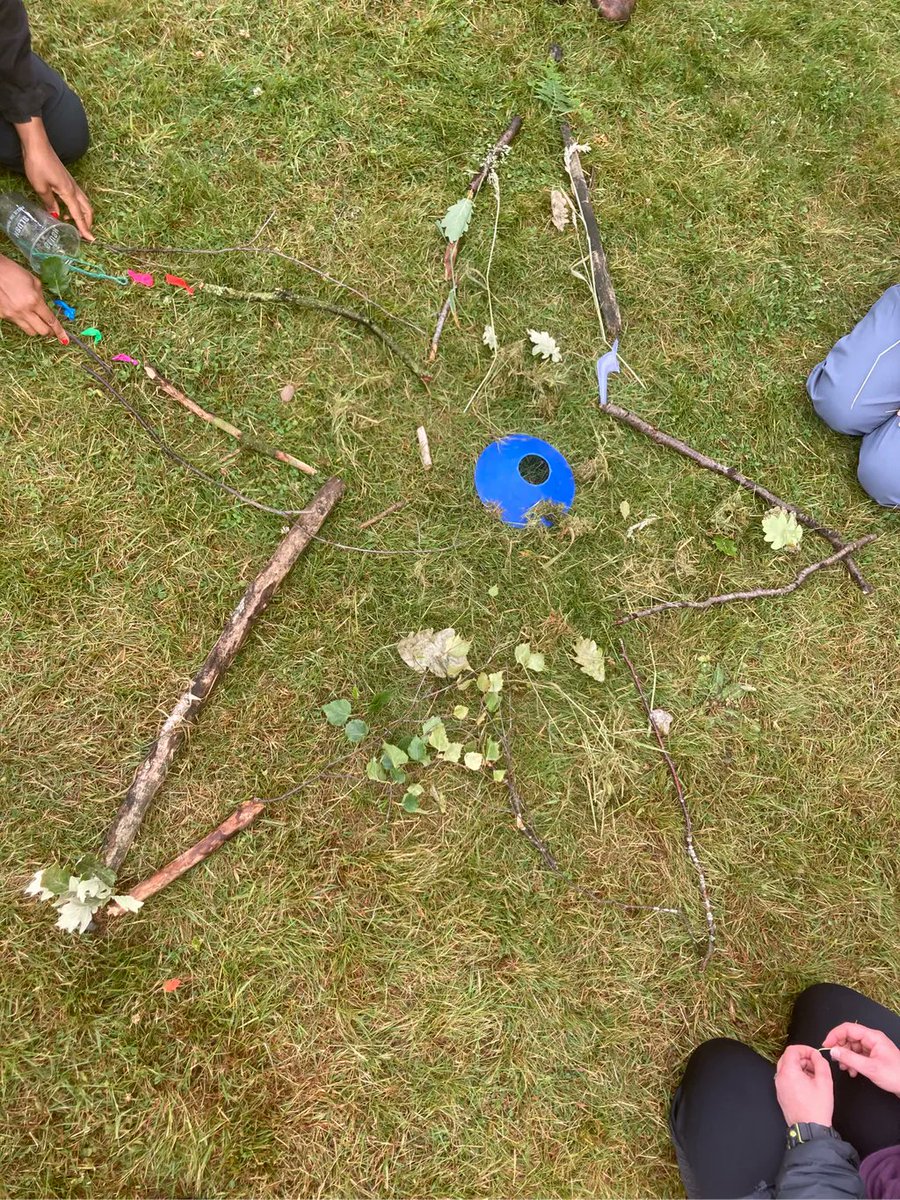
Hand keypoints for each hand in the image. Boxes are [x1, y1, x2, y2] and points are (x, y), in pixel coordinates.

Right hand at [0, 255, 68, 340]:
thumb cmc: (13, 272)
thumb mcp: (34, 281)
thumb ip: (41, 297)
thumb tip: (45, 307)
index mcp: (34, 301)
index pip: (51, 321)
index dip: (59, 331)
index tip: (65, 339)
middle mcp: (24, 311)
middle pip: (42, 331)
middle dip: (48, 331)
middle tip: (49, 327)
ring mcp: (12, 315)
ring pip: (30, 331)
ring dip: (35, 327)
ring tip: (34, 319)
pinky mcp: (3, 316)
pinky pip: (17, 323)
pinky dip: (22, 320)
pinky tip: (19, 309)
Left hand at [18, 119, 93, 239]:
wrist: (37, 145)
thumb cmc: (38, 164)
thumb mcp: (41, 187)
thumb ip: (49, 203)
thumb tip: (55, 215)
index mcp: (68, 191)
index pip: (78, 214)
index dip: (84, 228)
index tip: (91, 239)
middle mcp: (73, 188)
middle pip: (87, 209)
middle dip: (88, 222)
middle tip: (84, 233)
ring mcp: (72, 183)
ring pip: (84, 202)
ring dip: (83, 214)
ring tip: (73, 222)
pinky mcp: (67, 180)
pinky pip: (77, 197)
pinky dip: (77, 206)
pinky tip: (67, 209)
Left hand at [776, 1044, 834, 1126]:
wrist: (810, 1129)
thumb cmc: (817, 1109)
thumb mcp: (825, 1082)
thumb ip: (821, 1063)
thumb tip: (817, 1056)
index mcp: (788, 1072)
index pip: (792, 1050)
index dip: (805, 1049)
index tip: (815, 1055)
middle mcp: (780, 1078)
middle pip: (788, 1058)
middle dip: (803, 1058)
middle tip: (816, 1066)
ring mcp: (779, 1087)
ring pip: (787, 1068)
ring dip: (800, 1067)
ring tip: (814, 1077)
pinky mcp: (781, 1094)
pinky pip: (786, 1078)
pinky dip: (796, 1076)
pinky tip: (808, 1086)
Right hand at [823, 1023, 899, 1096]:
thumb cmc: (896, 1076)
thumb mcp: (870, 1068)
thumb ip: (850, 1058)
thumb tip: (833, 1051)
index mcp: (873, 1037)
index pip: (848, 1028)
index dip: (835, 1035)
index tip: (826, 1045)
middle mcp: (872, 1040)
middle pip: (849, 1037)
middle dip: (840, 1048)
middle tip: (835, 1059)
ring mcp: (873, 1048)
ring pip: (852, 1047)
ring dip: (846, 1057)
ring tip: (845, 1068)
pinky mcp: (873, 1057)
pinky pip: (858, 1055)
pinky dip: (852, 1062)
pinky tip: (853, 1072)